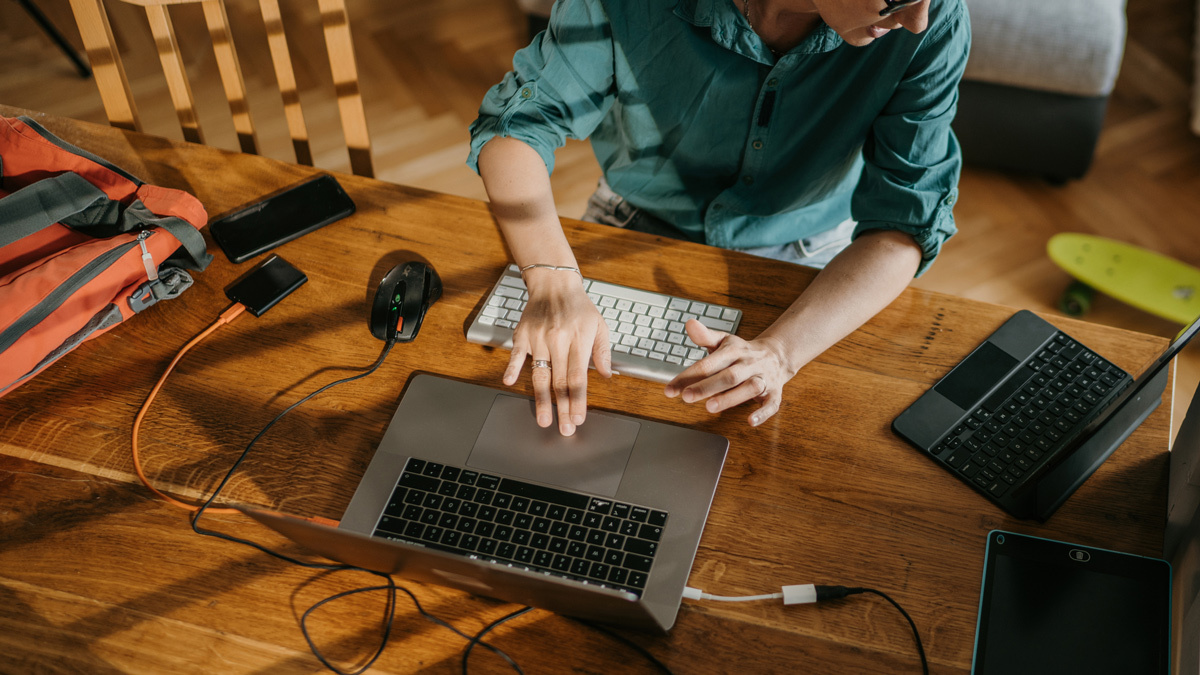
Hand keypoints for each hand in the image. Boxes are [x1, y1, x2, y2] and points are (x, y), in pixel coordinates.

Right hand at [502, 271, 611, 434]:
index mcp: (578, 340)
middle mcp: (558, 340)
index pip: (579, 377)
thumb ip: (603, 351)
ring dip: (541, 400)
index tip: (578, 418)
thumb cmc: (579, 306)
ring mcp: (538, 338)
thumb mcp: (599, 325)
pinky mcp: (522, 334)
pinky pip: (517, 354)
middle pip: (560, 381)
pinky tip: (510, 383)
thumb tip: (606, 375)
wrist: (554, 283)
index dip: (578, 400)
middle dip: (563, 408)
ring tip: (544, 419)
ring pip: (540, 374)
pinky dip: (513, 368)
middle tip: (564, 429)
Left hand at [664, 319, 795, 425]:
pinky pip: (771, 404)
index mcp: (734, 351)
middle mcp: (748, 364)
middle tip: (687, 396)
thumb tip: (689, 323)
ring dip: (730, 398)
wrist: (776, 355)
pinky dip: (762, 413)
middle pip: (728, 376)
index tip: (670, 390)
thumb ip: (705, 336)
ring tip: (710, 407)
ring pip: (749, 388)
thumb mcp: (723, 341)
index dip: (688, 376)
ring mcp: (763, 378)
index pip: (708, 364)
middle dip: (707, 387)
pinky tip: (750, 421)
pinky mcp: (774, 393)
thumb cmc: (742, 352)